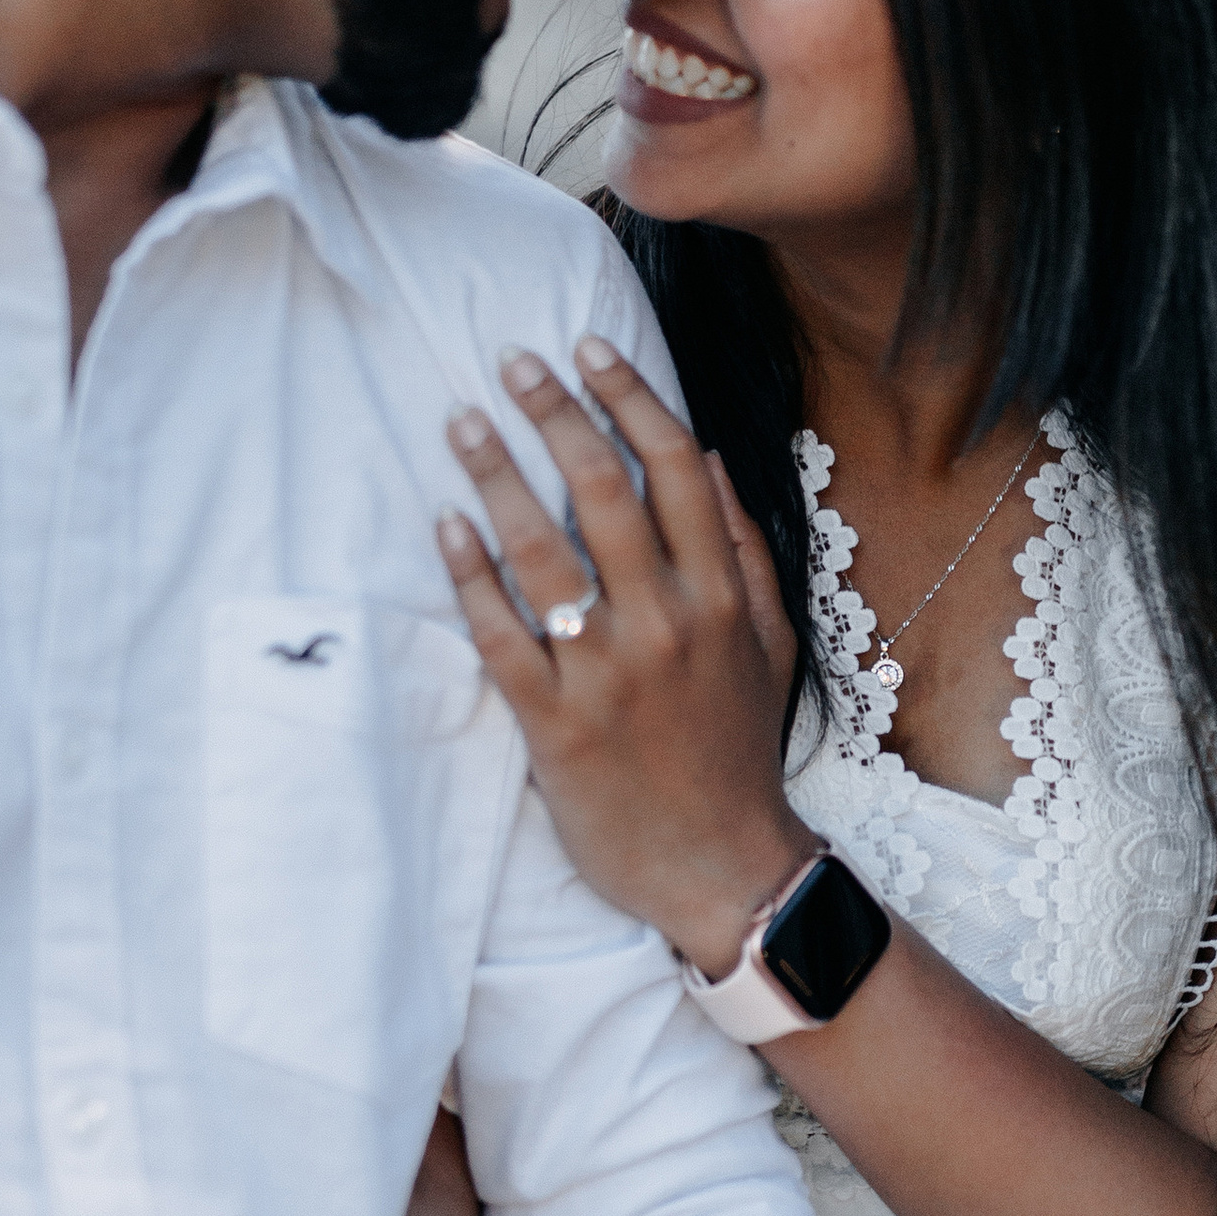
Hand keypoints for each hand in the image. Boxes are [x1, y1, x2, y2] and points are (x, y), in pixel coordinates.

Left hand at [436, 339, 809, 979]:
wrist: (721, 867)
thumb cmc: (738, 752)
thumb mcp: (771, 644)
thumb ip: (744, 551)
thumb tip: (707, 462)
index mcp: (721, 595)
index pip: (674, 465)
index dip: (628, 396)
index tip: (587, 348)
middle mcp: (666, 621)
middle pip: (604, 488)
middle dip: (555, 412)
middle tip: (511, 362)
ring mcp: (607, 671)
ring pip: (543, 550)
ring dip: (496, 474)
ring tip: (463, 422)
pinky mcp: (554, 722)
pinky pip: (500, 632)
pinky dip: (470, 574)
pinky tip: (444, 524)